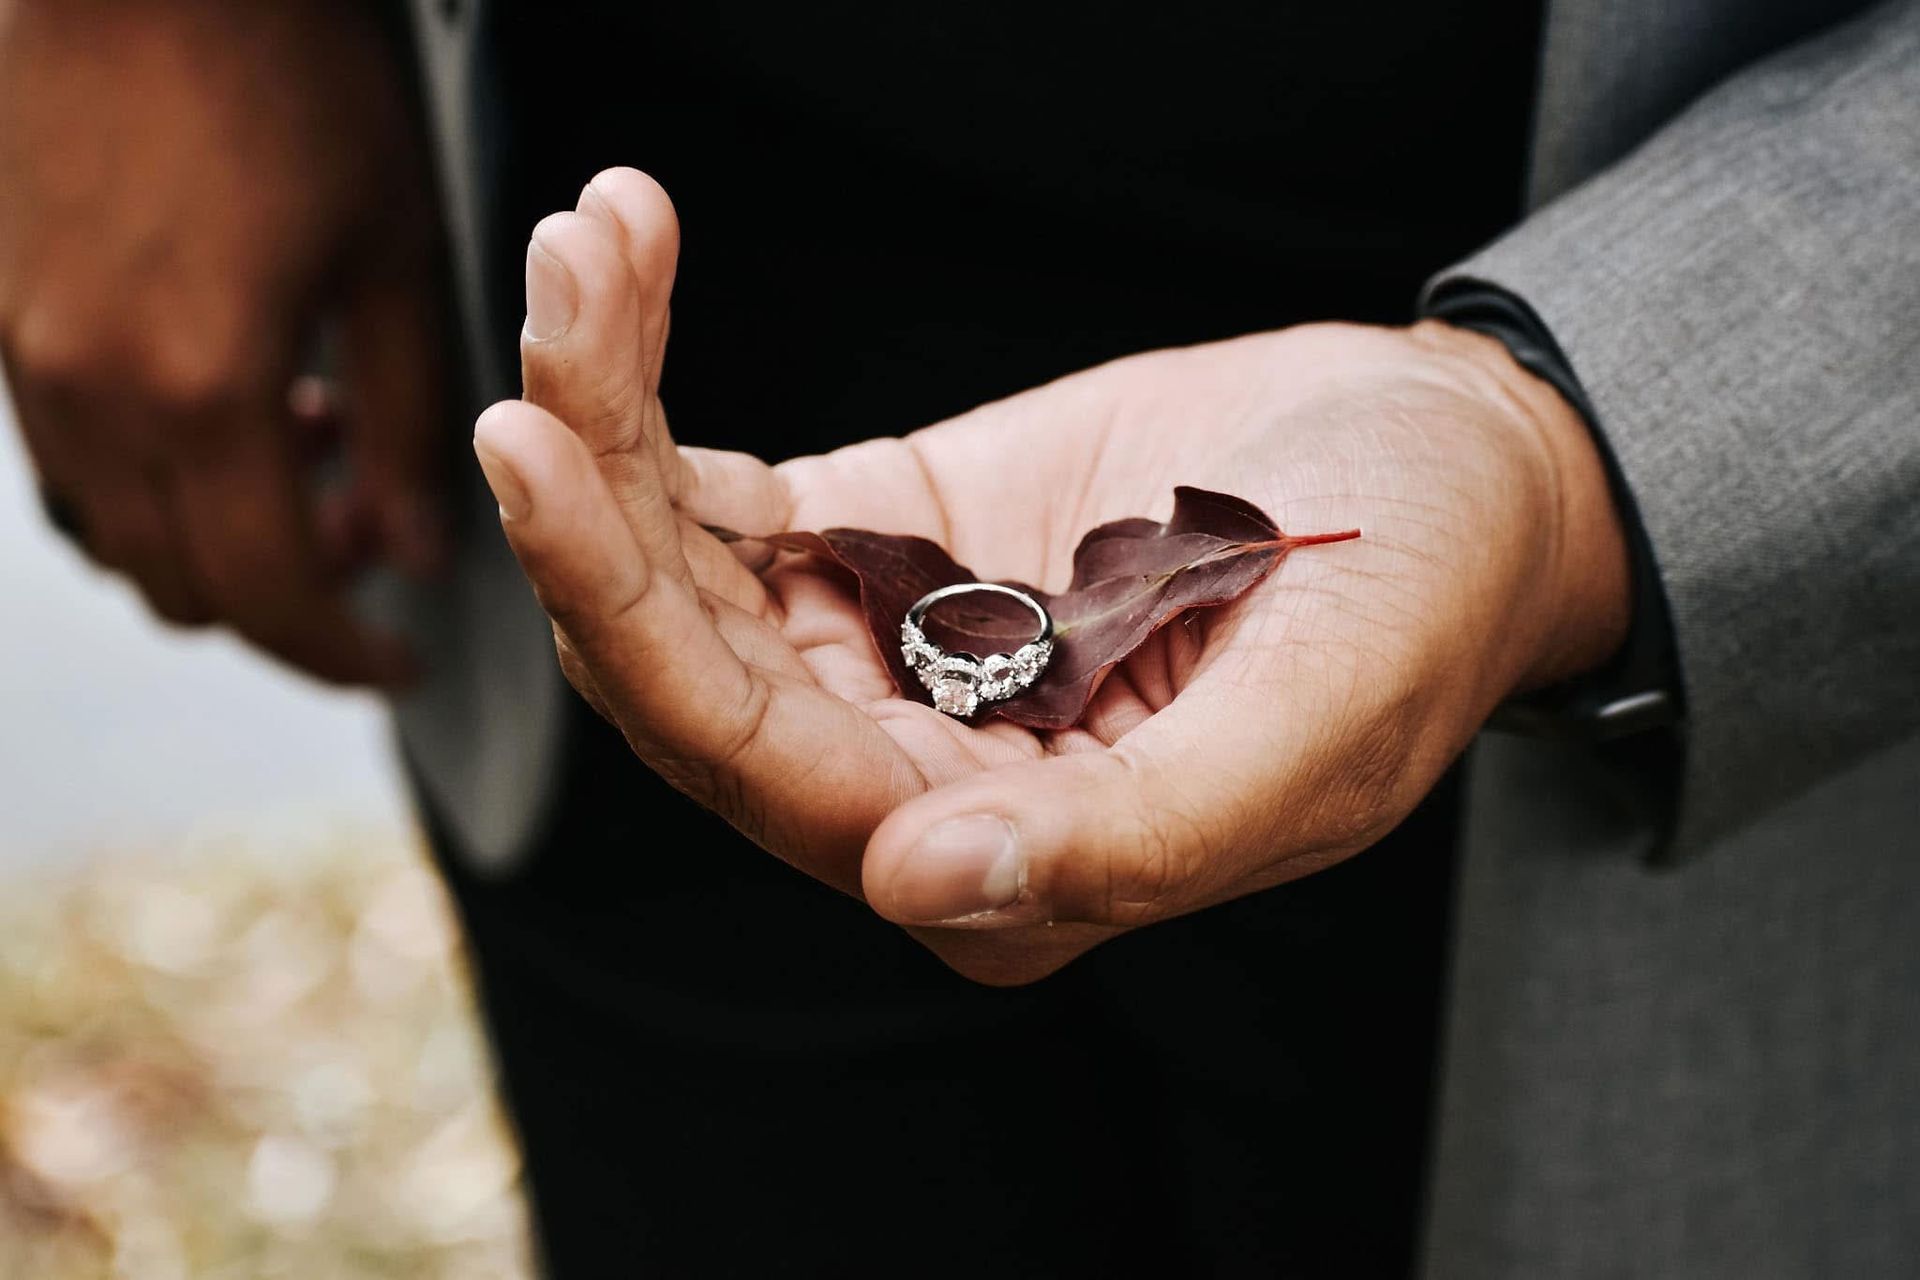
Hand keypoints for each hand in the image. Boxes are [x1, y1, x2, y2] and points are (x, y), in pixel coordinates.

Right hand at [0, 0, 444, 683]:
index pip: (268, 594)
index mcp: (199, 387)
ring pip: (115, 537)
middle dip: (286, 604)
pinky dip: (149, 487)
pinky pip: (66, 467)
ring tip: (306, 452)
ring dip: (214, 543)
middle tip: (368, 542)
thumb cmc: (291, 81)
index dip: (341, 655)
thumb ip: (405, 422)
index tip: (401, 661)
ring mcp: (20, 360)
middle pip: (182, 587)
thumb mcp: (394, 255)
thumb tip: (412, 550)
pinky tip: (221, 408)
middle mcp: (87, 394)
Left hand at [474, 169, 1630, 983]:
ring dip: (601, 410)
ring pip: (669, 571)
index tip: (537, 442)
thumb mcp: (1315, 723)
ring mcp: (876, 657)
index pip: (762, 769)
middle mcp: (908, 779)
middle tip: (556, 291)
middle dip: (587, 487)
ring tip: (586, 244)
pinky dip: (651, 380)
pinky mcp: (868, 545)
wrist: (1441, 467)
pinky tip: (629, 253)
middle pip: (675, 666)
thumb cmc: (1414, 601)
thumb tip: (910, 886)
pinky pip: (713, 488)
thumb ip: (1133, 838)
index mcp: (1005, 867)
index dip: (629, 618)